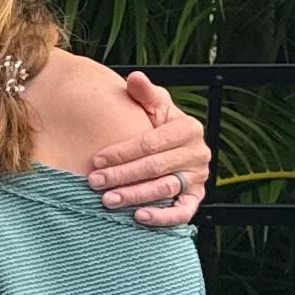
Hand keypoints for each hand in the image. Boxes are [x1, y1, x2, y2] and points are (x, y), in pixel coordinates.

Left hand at [95, 71, 210, 227]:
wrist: (173, 145)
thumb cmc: (157, 124)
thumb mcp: (153, 105)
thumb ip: (144, 93)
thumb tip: (134, 77)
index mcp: (188, 128)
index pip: (151, 142)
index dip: (122, 152)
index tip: (96, 159)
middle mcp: (198, 153)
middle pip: (155, 167)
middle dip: (122, 175)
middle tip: (95, 182)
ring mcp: (198, 177)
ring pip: (165, 189)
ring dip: (135, 196)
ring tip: (108, 200)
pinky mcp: (197, 198)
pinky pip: (183, 212)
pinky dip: (163, 217)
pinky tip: (139, 217)